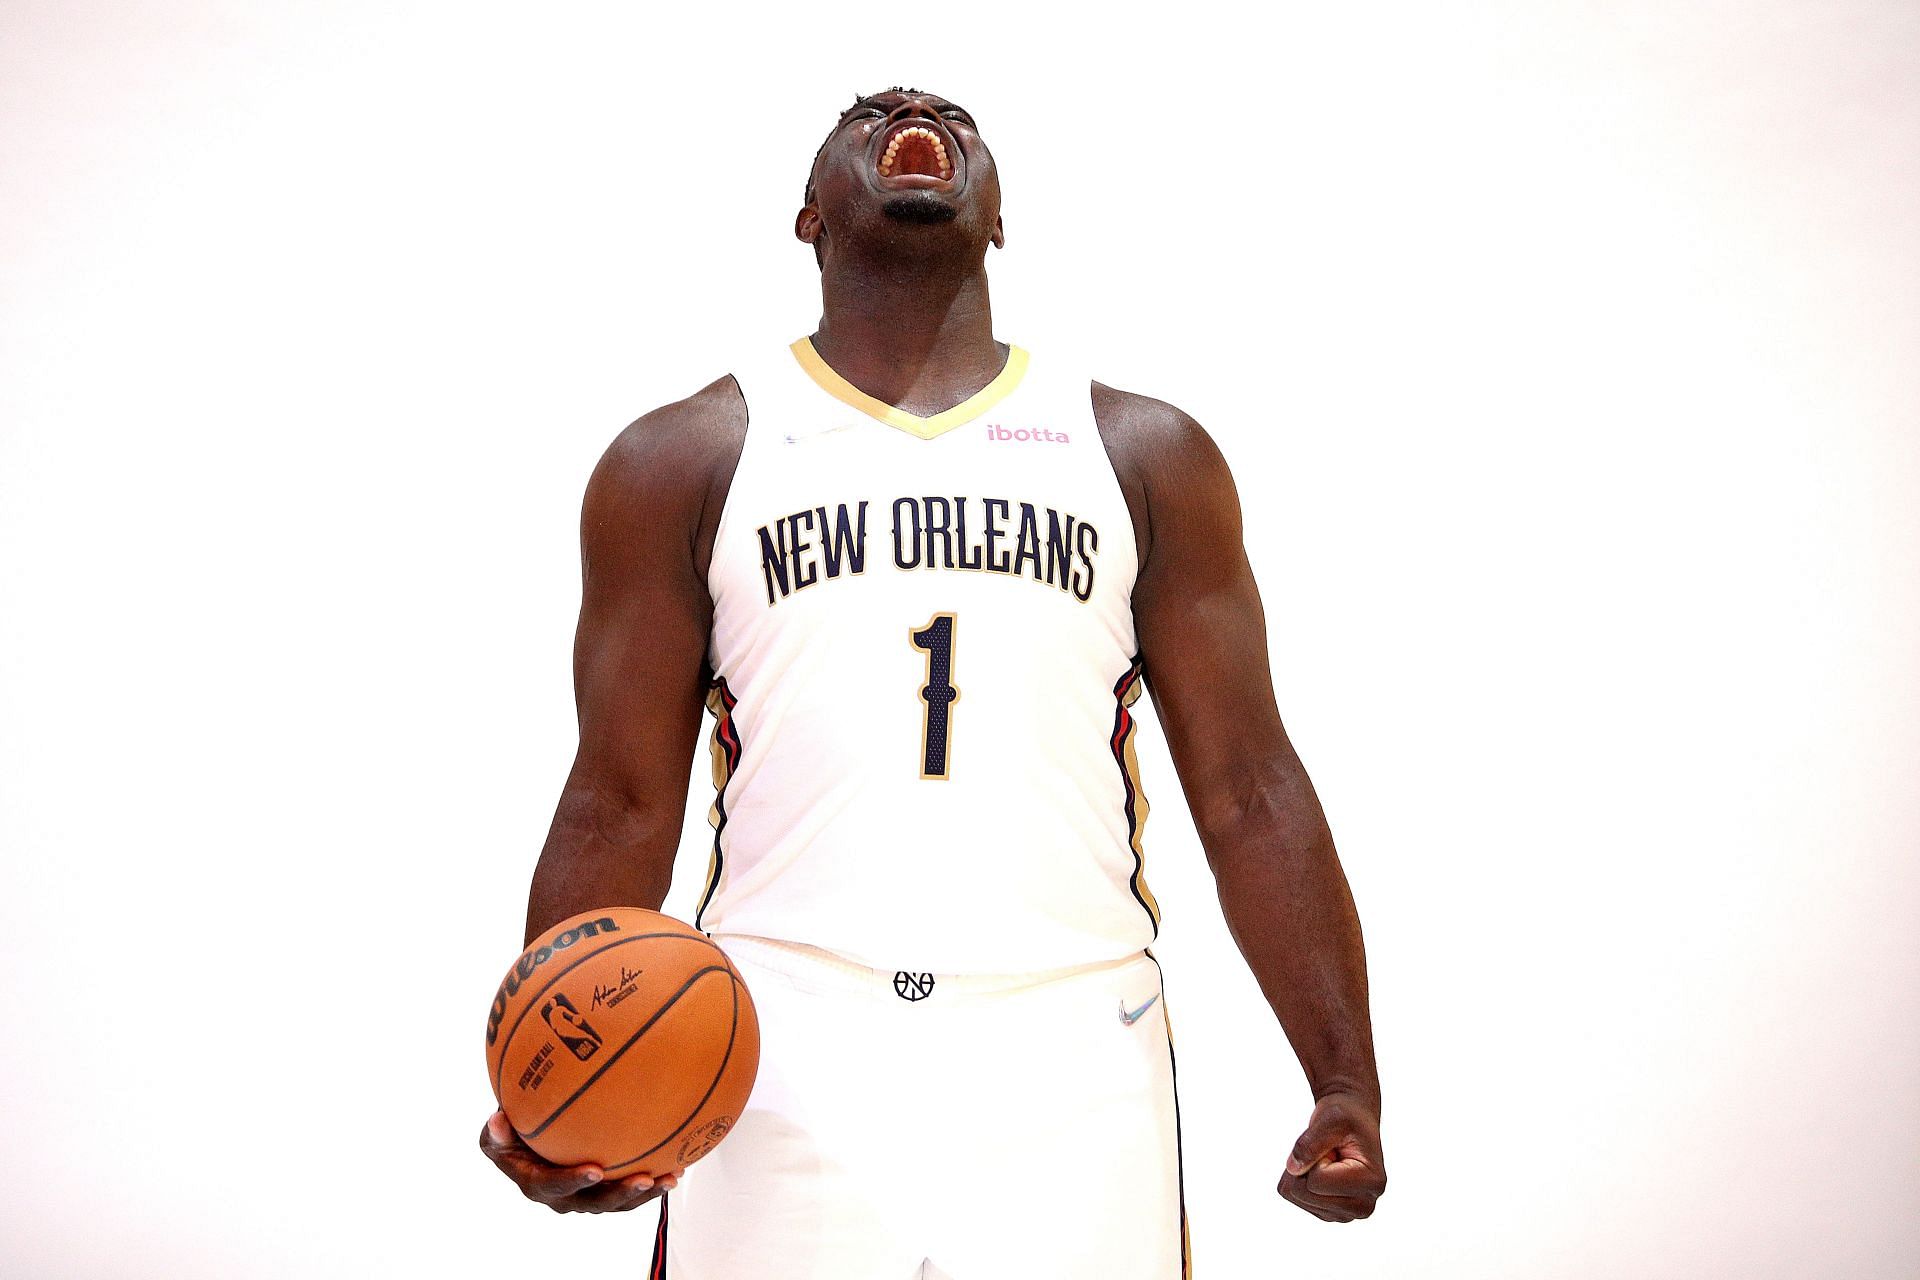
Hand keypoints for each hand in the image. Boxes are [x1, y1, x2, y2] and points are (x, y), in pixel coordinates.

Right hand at [478, 1109, 683, 1212]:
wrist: (527, 1145)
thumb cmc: (512, 1134)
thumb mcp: (496, 1134)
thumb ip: (497, 1131)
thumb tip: (498, 1120)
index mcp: (535, 1182)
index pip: (553, 1185)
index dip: (572, 1181)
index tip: (594, 1170)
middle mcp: (562, 1197)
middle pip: (593, 1202)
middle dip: (620, 1194)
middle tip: (644, 1179)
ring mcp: (585, 1197)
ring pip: (617, 1202)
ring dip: (644, 1193)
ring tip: (670, 1178)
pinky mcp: (603, 1190)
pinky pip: (627, 1189)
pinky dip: (651, 1180)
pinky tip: (677, 1165)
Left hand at [1278, 1091, 1385, 1221]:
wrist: (1352, 1121)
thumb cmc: (1346, 1116)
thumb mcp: (1330, 1118)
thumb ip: (1310, 1143)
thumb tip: (1293, 1169)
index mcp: (1371, 1183)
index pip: (1316, 1182)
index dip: (1315, 1156)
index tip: (1334, 1146)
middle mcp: (1363, 1206)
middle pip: (1304, 1194)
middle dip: (1305, 1166)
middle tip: (1327, 1152)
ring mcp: (1346, 1213)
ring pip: (1296, 1197)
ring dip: (1302, 1171)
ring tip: (1325, 1159)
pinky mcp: (1330, 1213)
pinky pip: (1293, 1198)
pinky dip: (1299, 1178)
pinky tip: (1320, 1169)